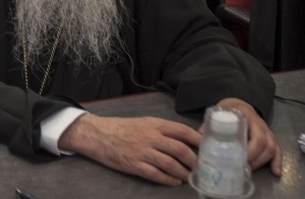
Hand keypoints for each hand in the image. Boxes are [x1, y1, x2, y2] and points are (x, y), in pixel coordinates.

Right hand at [59, 114, 200, 185]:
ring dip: (183, 173)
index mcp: (153, 124)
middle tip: (200, 168)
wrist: (97, 134)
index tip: (208, 148)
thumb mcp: (143, 122)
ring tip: (189, 177)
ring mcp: (142, 151)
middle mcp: (150, 136)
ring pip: (170, 164)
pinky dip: (168, 180)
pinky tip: (174, 182)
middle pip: (180, 150)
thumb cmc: (120, 128)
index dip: (198, 140)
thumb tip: (184, 139)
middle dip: (194, 161)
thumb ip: (162, 129)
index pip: (182, 131)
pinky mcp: (134, 165)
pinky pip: (156, 175)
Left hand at [213, 98, 281, 176]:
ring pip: (272, 148)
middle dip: (255, 158)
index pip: (256, 135)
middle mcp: (261, 124)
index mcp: (248, 117)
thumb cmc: (228, 110)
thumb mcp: (219, 112)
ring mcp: (267, 131)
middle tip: (242, 167)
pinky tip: (276, 172)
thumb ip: (211, 124)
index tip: (240, 159)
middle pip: (266, 144)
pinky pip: (278, 150)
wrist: (239, 104)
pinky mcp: (270, 138)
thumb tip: (200, 137)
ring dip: (262, 162)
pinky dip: (277, 161)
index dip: (250, 150)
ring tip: (250, 170)